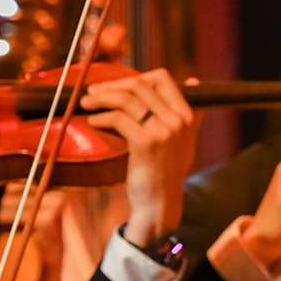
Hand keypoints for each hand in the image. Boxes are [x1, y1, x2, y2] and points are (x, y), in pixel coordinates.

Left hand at [80, 69, 200, 246]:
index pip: (162, 78)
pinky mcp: (146, 143)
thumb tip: (194, 81)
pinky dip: (101, 118)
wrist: (159, 203)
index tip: (116, 86)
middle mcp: (178, 120)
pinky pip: (118, 119)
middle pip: (139, 85)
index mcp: (187, 115)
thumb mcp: (183, 139)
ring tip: (86, 104)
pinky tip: (92, 123)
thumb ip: (186, 113)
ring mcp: (164, 131)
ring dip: (101, 98)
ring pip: (126, 100)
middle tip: (92, 92)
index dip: (135, 77)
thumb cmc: (164, 170)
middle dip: (111, 85)